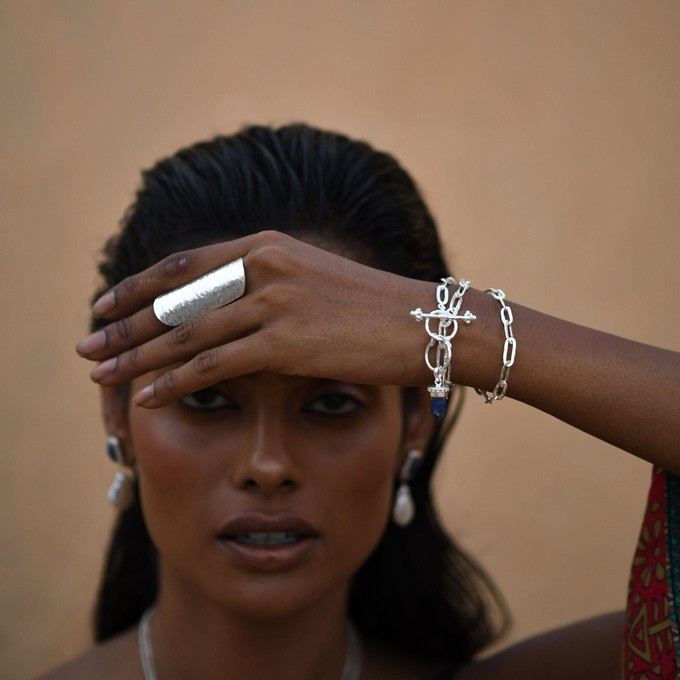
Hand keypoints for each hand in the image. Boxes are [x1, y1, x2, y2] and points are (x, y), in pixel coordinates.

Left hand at [76, 231, 434, 406]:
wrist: (427, 323)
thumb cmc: (376, 309)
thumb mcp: (316, 284)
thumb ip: (271, 288)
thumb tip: (234, 310)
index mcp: (269, 246)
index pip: (185, 265)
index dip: (137, 287)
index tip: (105, 304)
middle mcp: (266, 266)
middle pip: (175, 297)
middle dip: (123, 323)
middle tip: (85, 343)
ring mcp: (276, 301)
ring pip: (186, 332)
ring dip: (136, 355)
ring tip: (100, 374)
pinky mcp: (287, 340)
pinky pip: (216, 363)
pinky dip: (176, 380)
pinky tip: (147, 395)